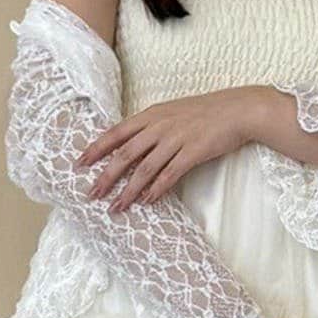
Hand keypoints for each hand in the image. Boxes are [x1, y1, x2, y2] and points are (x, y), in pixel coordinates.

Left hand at [74, 86, 266, 211]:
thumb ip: (152, 128)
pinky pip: (170, 174)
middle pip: (125, 153)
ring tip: (116, 208)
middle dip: (106, 176)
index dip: (96, 149)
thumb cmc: (206, 113)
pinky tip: (147, 202)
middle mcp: (160, 125)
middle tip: (92, 194)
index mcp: (152, 115)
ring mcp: (177, 138)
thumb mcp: (173, 113)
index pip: (116, 132)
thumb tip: (133, 148)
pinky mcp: (194, 151)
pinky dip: (157, 189)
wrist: (238, 110)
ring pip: (145, 168)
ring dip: (129, 191)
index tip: (80, 164)